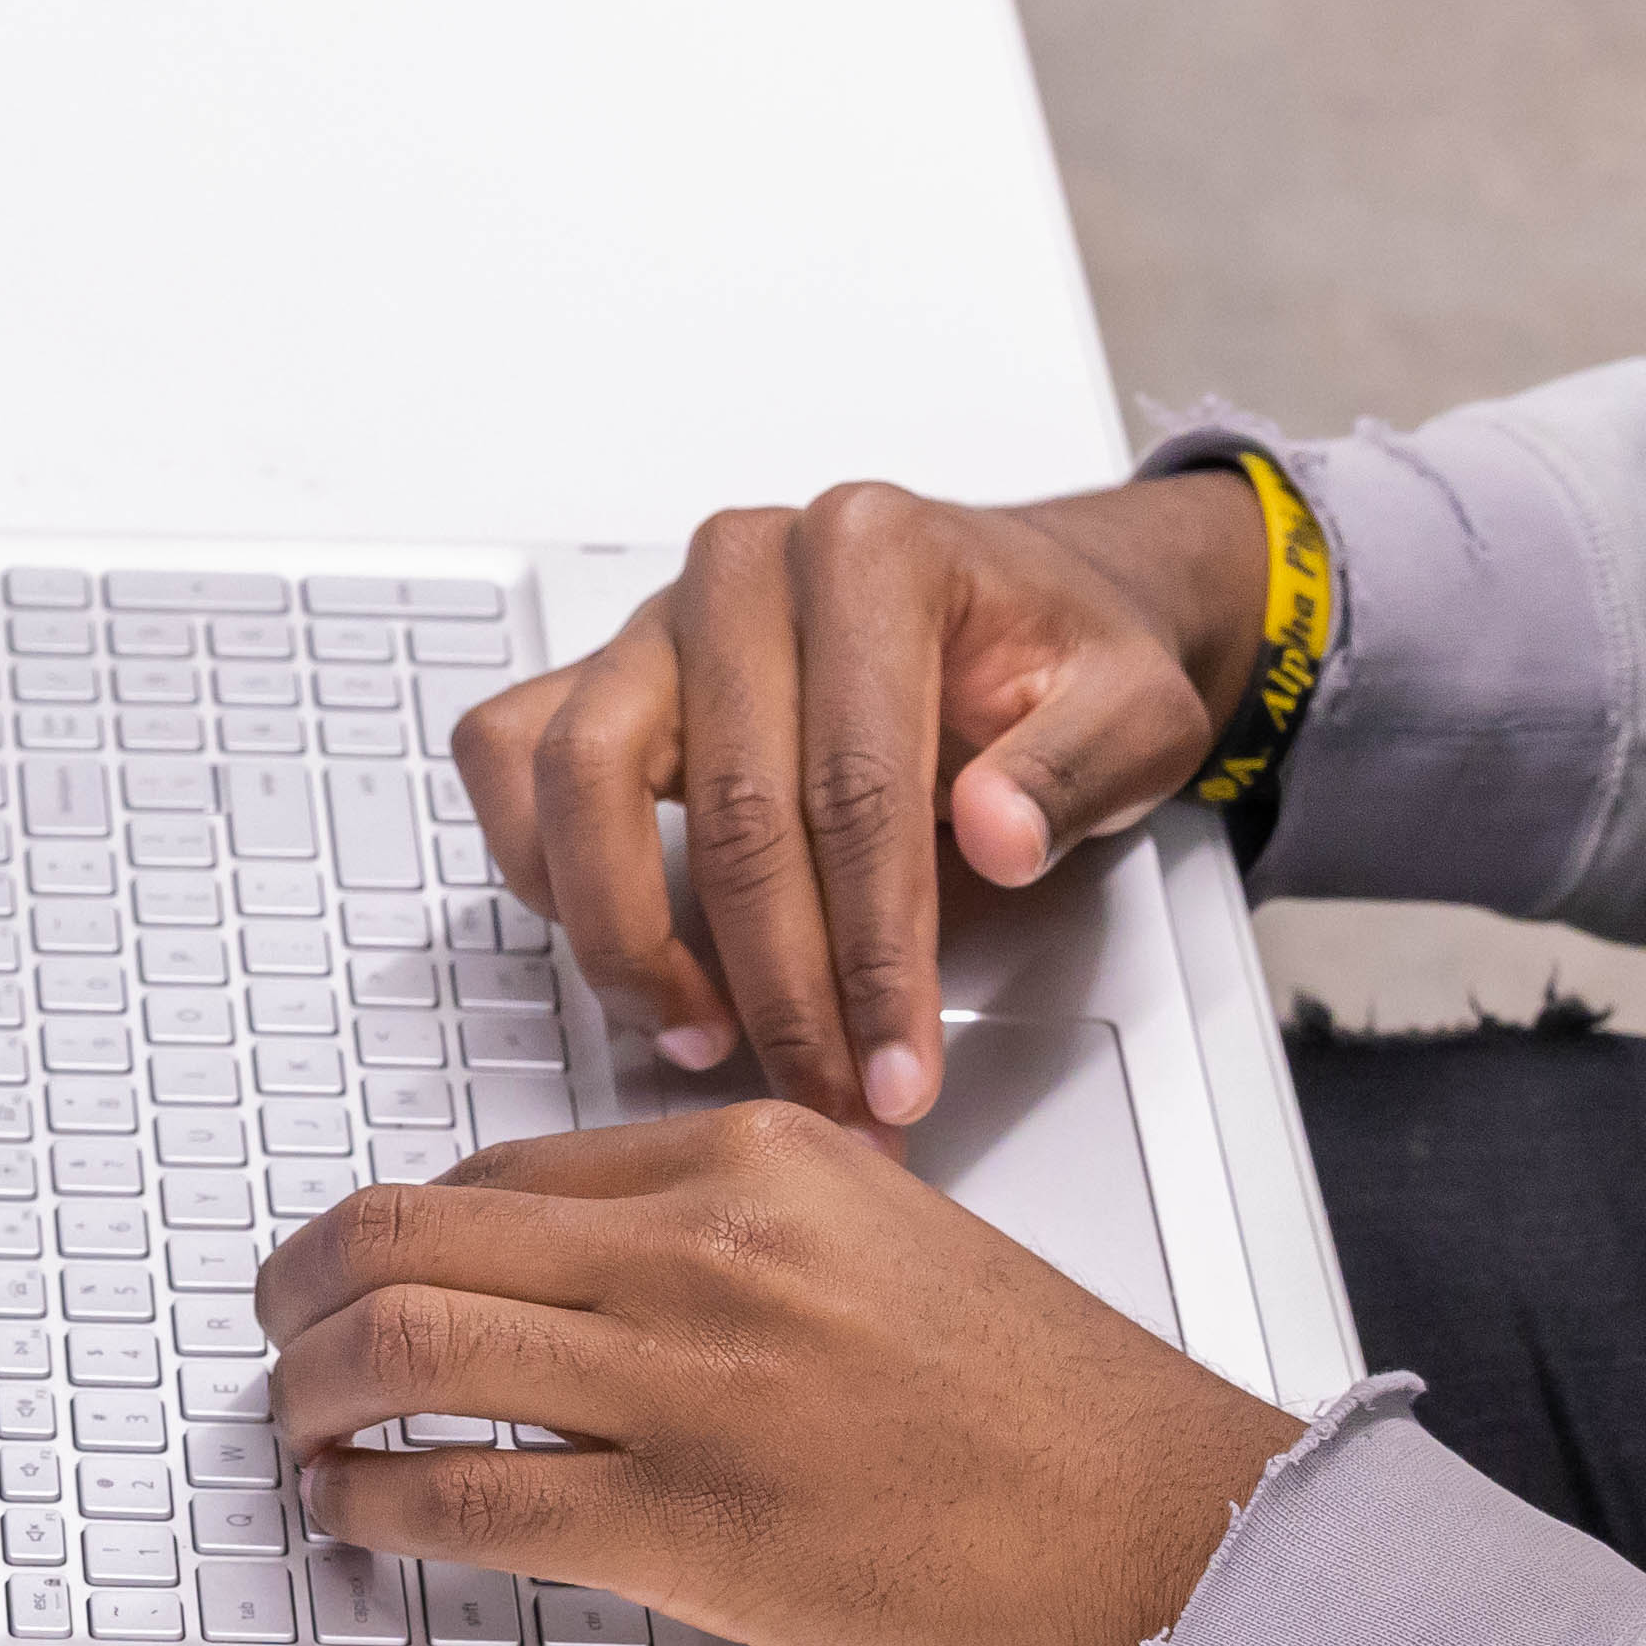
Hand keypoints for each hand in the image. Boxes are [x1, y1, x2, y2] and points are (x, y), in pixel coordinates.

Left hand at [254, 1103, 1300, 1645]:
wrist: (1162, 1527)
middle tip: (277, 1318)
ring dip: (313, 1386)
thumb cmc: (1052, 1403)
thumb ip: (743, 1218)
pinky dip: (379, 1502)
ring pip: (411, 1346)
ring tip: (295, 1417)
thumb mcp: (890, 1230)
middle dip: (306, 1279)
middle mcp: (707, 1248)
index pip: (507, 1163)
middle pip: (416, 1230)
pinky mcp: (687, 1522)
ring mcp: (689, 1383)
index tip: (369, 1260)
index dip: (406, 1223)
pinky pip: (471, 1497)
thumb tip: (595, 1249)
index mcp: (756, 1157)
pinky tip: (359, 1509)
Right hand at [455, 474, 1265, 1125]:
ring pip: (581, 776)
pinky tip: (628, 950)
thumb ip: (1076, 767)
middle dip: (777, 985)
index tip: (897, 1068)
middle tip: (825, 1094)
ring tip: (704, 1035)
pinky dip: (541, 865)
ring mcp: (656, 617)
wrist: (1016, 606)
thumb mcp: (1134, 706)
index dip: (876, 952)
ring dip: (630, 935)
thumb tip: (995, 836)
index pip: (857, 782)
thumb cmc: (1055, 659)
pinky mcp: (600, 669)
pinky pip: (512, 757)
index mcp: (872, 551)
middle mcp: (745, 567)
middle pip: (731, 806)